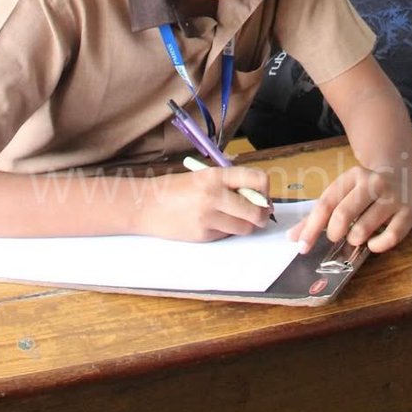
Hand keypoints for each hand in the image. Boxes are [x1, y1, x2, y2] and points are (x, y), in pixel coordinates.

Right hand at [138, 166, 270, 241]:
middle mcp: (214, 195)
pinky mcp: (203, 235)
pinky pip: (227, 235)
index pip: (257, 179)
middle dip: (262, 215)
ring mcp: (208, 217)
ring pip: (244, 227)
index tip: (263, 195)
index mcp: (215, 175)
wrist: (145, 205)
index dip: (266, 190)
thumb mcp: (203, 176)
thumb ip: (229, 183)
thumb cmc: (175, 189)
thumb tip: (258, 196)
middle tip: (259, 214)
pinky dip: (227, 231)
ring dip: (246, 225)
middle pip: (256, 210)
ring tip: (234, 217)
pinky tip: (213, 223)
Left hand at [290, 164, 411, 255]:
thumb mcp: (341, 193)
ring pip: (364, 228)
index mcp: (352, 176)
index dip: (311, 228)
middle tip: (335, 236)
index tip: (302, 246)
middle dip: (334, 232)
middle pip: (343, 214)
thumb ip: (317, 216)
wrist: (401, 173)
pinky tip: (373, 242)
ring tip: (355, 236)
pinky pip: (391, 237)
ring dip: (354, 240)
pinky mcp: (409, 212)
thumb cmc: (363, 190)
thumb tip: (292, 238)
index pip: (326, 204)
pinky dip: (377, 246)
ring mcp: (393, 198)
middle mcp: (374, 183)